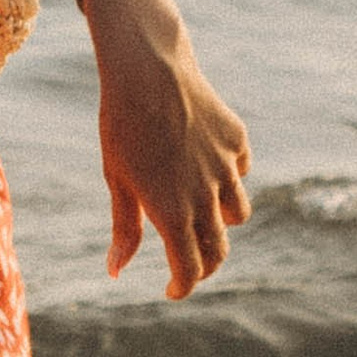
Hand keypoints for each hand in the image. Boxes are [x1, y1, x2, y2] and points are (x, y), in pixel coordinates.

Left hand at [83, 0, 251, 296]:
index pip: (190, 269)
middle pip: (218, 251)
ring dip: (220, 221)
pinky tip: (206, 162)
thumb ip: (125, 228)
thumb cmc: (121, 125)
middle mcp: (205, 196)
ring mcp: (226, 168)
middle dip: (205, 264)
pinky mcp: (237, 141)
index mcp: (172, 212)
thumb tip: (116, 272)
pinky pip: (240, 171)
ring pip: (237, 214)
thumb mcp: (117, 179)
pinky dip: (228, 176)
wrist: (146, 68)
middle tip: (188, 262)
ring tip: (199, 209)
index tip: (172, 288)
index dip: (182, 286)